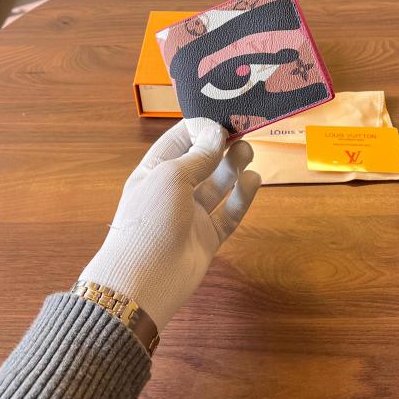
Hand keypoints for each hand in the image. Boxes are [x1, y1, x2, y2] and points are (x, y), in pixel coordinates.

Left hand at [80, 121, 260, 330]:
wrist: (145, 280)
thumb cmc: (149, 220)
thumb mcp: (171, 176)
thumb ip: (198, 155)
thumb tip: (217, 133)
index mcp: (154, 171)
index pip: (179, 140)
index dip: (200, 128)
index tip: (223, 118)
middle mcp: (173, 191)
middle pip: (202, 161)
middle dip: (221, 146)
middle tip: (242, 133)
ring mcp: (191, 215)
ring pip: (218, 185)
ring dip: (233, 167)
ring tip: (248, 152)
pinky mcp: (208, 237)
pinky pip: (229, 212)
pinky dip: (242, 196)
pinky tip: (253, 180)